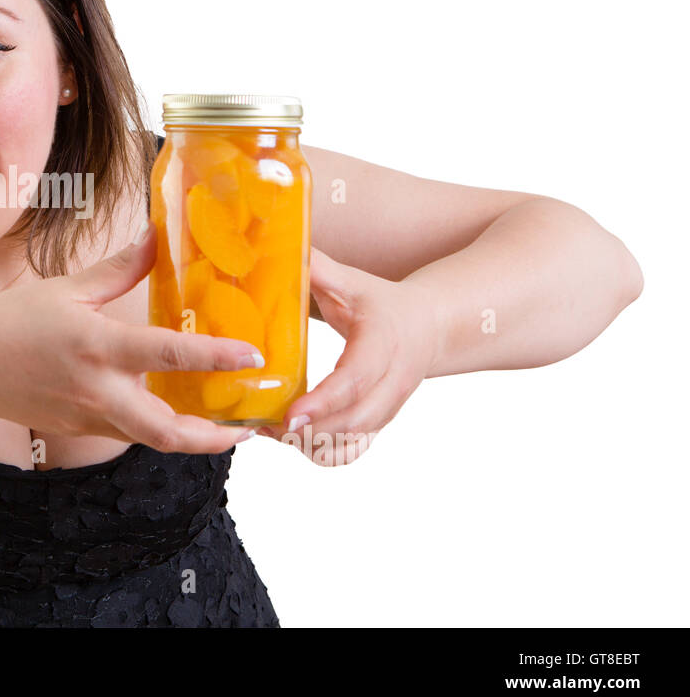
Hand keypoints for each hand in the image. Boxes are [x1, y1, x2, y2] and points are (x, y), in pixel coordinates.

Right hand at [0, 223, 263, 455]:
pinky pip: (129, 435)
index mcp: (96, 346)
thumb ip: (118, 269)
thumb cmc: (8, 321)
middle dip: (214, 437)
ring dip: (192, 439)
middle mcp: (97, 390)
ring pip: (152, 440)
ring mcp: (88, 417)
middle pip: (168, 431)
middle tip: (250, 426)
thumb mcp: (65, 288)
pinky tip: (179, 413)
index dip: (215, 358)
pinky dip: (159, 428)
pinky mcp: (80, 430)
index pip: (168, 354)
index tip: (253, 355)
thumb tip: (158, 236)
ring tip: (227, 427)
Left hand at [254, 246, 441, 465]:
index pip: (355, 380)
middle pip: (355, 419)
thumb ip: (318, 268)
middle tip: (266, 425)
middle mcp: (392, 381)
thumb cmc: (384, 304)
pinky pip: (355, 449)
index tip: (291, 414)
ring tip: (271, 431)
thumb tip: (281, 244)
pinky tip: (294, 440)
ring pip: (354, 438)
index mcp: (382, 344)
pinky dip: (325, 452)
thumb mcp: (354, 282)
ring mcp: (389, 406)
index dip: (323, 401)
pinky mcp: (380, 421)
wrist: (430, 327)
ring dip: (312, 441)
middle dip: (310, 429)